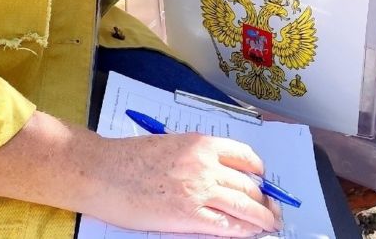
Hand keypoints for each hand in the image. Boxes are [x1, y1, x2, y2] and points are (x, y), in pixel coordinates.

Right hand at [86, 132, 281, 235]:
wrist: (103, 171)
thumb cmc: (130, 157)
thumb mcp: (172, 144)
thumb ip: (197, 156)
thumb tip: (218, 171)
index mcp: (203, 144)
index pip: (245, 157)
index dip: (258, 172)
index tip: (262, 180)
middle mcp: (206, 165)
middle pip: (248, 184)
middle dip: (264, 199)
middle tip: (272, 208)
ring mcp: (199, 191)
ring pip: (244, 205)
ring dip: (262, 217)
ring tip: (270, 224)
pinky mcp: (188, 216)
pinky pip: (225, 225)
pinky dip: (241, 230)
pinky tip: (248, 233)